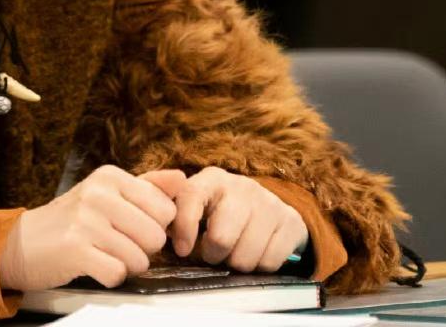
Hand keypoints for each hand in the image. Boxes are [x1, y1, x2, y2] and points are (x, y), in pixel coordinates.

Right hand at [0, 165, 182, 291]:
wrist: (21, 243)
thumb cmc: (70, 220)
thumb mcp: (107, 192)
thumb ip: (147, 185)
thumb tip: (182, 178)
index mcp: (111, 176)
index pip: (166, 208)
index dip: (156, 226)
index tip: (135, 228)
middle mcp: (99, 194)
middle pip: (156, 236)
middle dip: (142, 249)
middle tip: (117, 243)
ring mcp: (86, 221)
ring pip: (140, 259)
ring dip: (126, 265)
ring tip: (104, 254)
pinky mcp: (75, 250)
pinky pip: (117, 274)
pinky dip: (109, 277)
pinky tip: (94, 266)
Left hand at [142, 165, 307, 274]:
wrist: (266, 207)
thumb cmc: (217, 210)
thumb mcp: (192, 203)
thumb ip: (166, 206)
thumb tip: (154, 220)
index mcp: (212, 179)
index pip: (191, 198)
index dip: (184, 228)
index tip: (183, 250)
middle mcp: (242, 186)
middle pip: (222, 238)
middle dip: (214, 254)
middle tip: (214, 251)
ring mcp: (269, 203)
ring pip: (246, 257)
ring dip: (237, 262)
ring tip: (235, 250)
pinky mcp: (291, 221)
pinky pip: (270, 262)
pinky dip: (260, 265)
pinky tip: (256, 251)